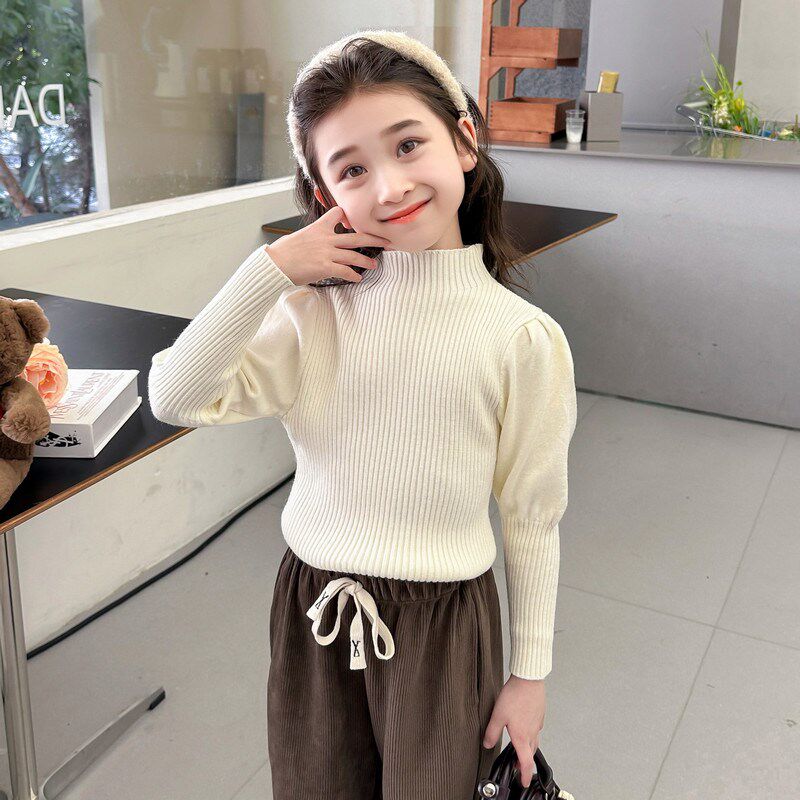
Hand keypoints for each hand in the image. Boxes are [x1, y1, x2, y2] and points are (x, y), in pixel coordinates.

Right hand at [264, 205, 390, 285]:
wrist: (275, 263)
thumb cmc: (283, 252)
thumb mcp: (298, 236)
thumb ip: (312, 236)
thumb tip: (314, 240)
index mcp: (319, 228)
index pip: (337, 214)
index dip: (346, 216)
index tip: (353, 222)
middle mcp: (326, 238)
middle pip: (356, 237)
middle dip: (374, 239)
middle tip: (385, 241)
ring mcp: (327, 253)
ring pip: (354, 256)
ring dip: (367, 261)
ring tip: (374, 265)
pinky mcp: (325, 267)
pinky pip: (345, 271)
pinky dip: (353, 275)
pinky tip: (358, 278)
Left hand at [482, 675, 545, 788]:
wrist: (528, 680)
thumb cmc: (515, 695)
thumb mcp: (497, 715)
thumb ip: (492, 732)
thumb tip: (487, 744)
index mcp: (522, 736)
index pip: (526, 763)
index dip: (525, 775)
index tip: (523, 782)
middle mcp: (532, 732)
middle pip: (530, 753)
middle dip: (524, 762)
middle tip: (518, 766)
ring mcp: (537, 723)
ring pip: (534, 742)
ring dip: (527, 749)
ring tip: (519, 748)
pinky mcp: (539, 715)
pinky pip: (536, 729)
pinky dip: (530, 734)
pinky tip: (523, 726)